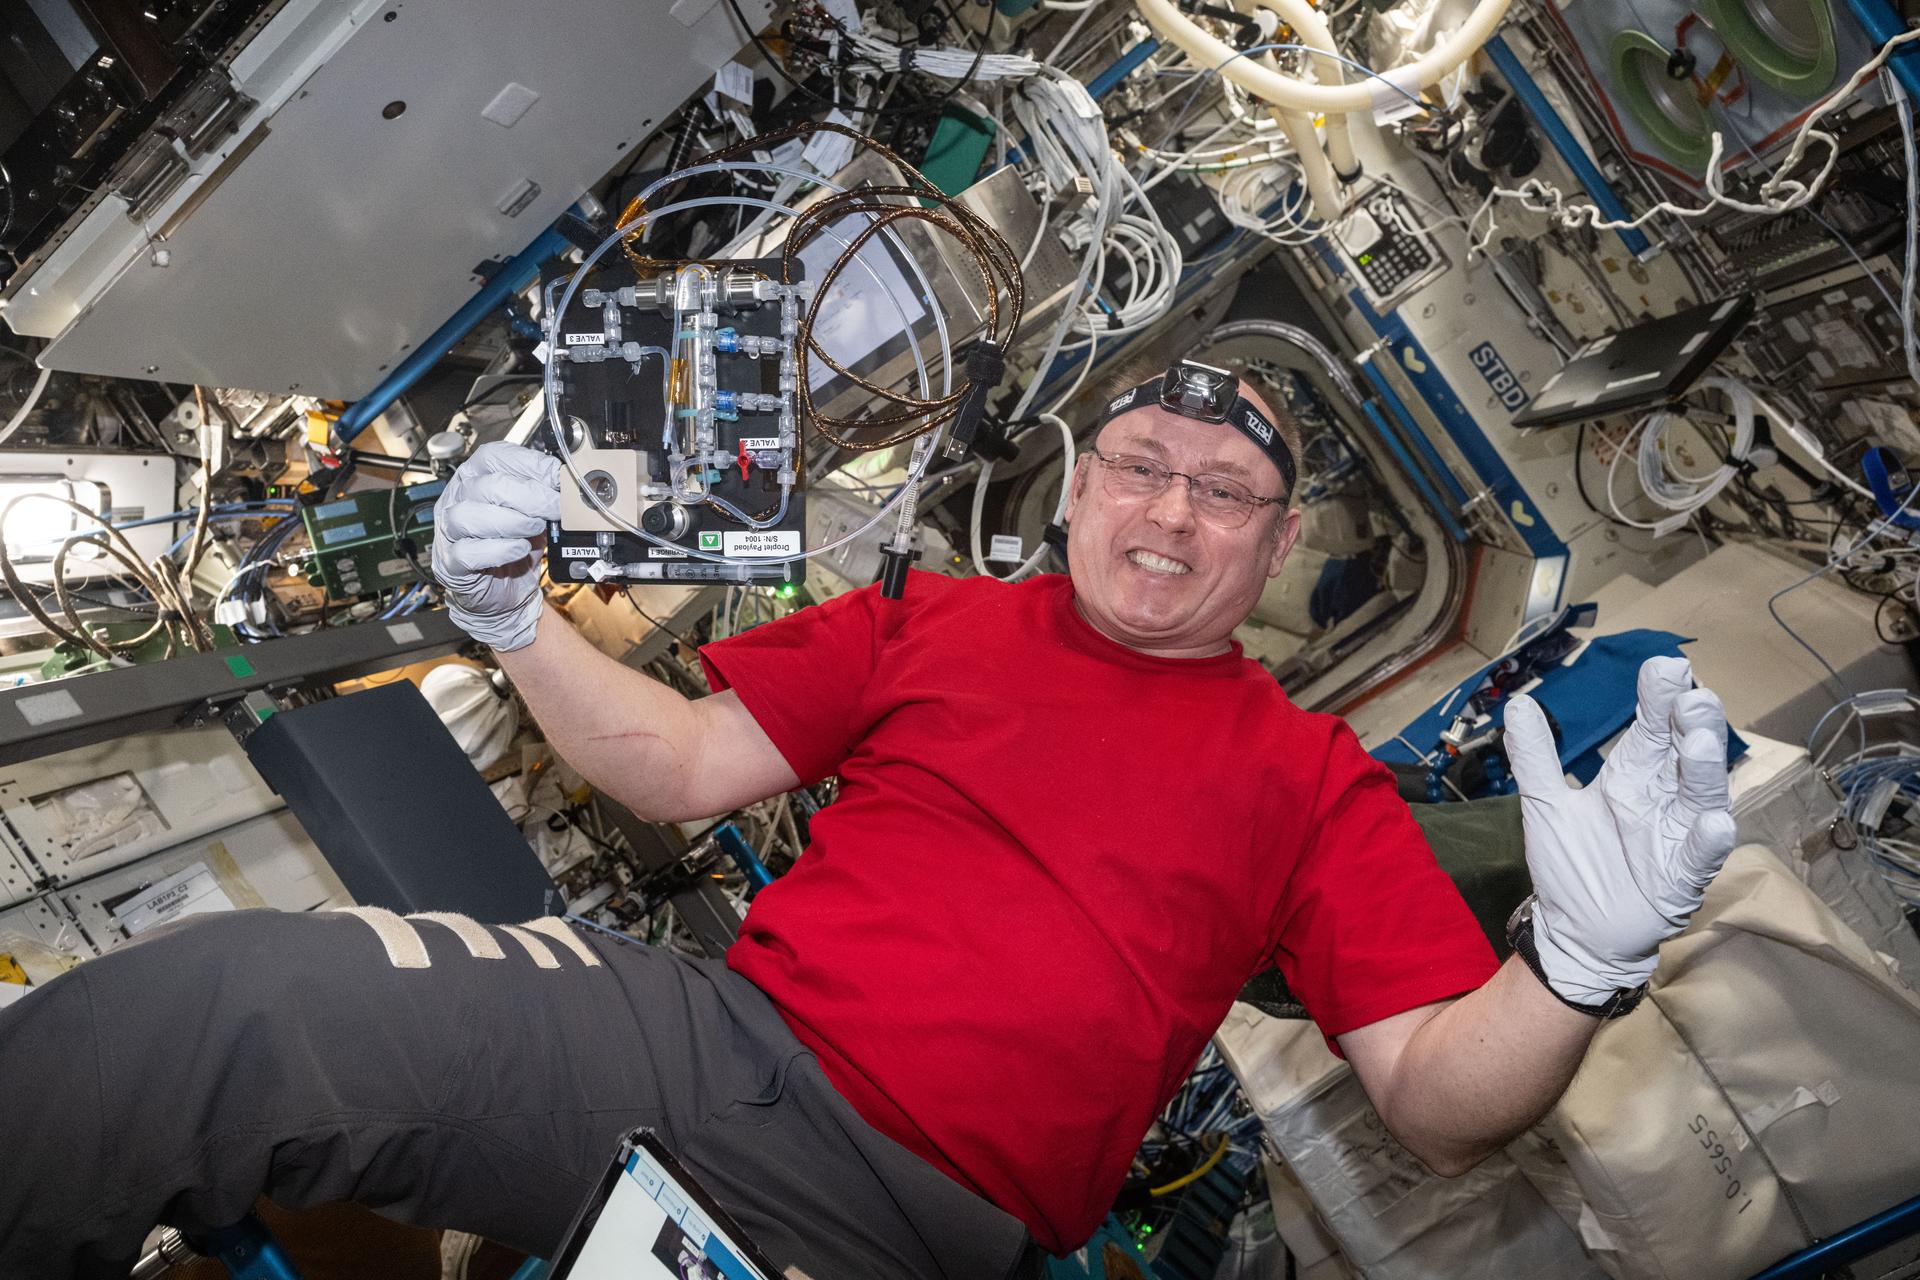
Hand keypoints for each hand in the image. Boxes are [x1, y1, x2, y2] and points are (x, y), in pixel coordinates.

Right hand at [430, 442, 559, 651]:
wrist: (503, 590)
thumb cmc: (515, 545)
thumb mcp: (535, 514)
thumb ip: (545, 496)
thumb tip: (571, 485)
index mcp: (475, 476)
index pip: (494, 456)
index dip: (530, 464)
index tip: (557, 477)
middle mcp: (457, 498)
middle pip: (488, 485)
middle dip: (531, 497)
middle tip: (555, 508)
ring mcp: (449, 530)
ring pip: (471, 515)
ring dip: (513, 521)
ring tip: (535, 529)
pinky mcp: (451, 562)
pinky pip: (469, 552)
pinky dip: (499, 550)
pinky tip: (519, 550)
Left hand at [1502, 656, 1738, 1004]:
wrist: (1577, 930)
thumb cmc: (1572, 866)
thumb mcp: (1545, 805)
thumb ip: (1536, 757)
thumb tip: (1516, 703)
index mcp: (1633, 777)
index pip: (1651, 728)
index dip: (1658, 698)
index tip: (1664, 665)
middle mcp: (1663, 799)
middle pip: (1684, 753)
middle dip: (1691, 722)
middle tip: (1692, 694)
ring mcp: (1677, 837)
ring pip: (1699, 796)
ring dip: (1704, 768)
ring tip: (1699, 739)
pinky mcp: (1681, 879)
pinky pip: (1700, 857)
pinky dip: (1707, 840)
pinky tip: (1712, 822)